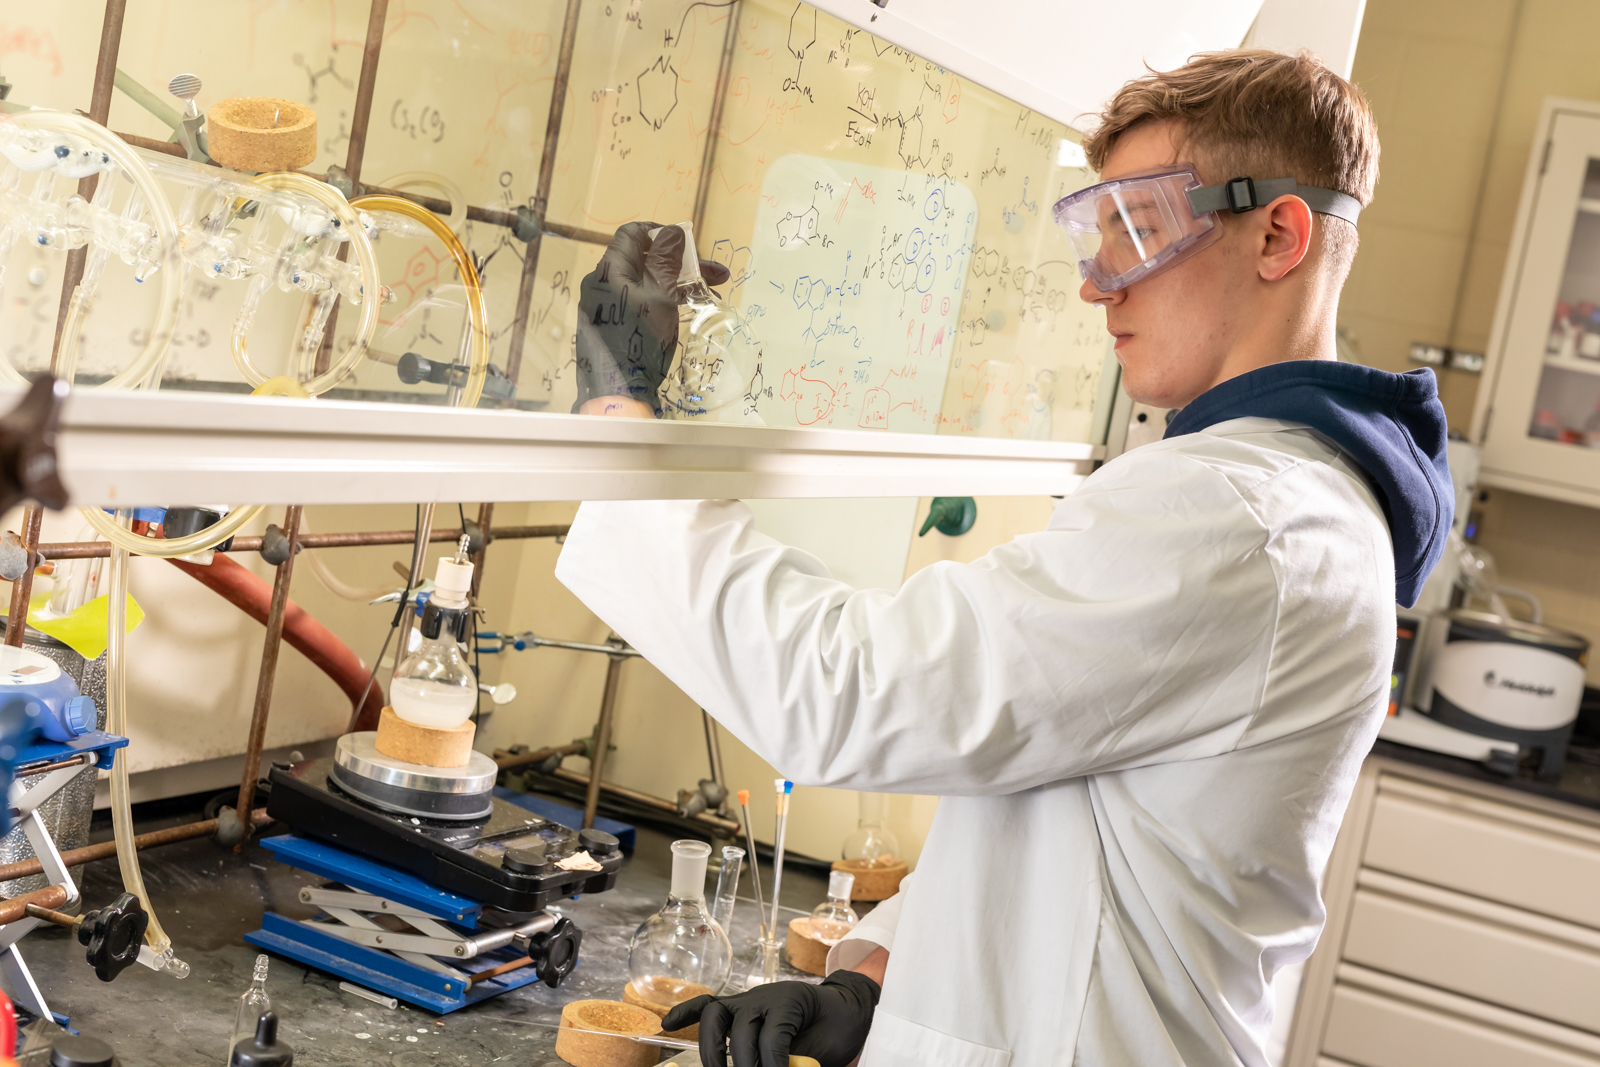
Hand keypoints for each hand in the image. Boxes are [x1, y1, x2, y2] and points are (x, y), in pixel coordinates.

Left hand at [573, 223, 731, 415]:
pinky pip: (640, 302)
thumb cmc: (639, 339)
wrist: (617, 392)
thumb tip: (672, 230)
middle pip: (645, 259)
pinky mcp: (614, 325)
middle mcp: (604, 283)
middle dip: (682, 263)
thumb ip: (666, 260)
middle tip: (717, 274)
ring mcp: (608, 306)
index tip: (688, 244)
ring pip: (646, 283)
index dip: (661, 232)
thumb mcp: (659, 295)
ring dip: (678, 283)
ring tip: (711, 294)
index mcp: (610, 269)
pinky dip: (663, 301)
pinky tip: (687, 310)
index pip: (632, 234)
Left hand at [660, 970, 880, 1066]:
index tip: (665, 1026)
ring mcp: (772, 997)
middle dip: (713, 1054)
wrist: (855, 1019)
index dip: (685, 1012)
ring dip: (746, 1060)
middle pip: (716, 1017)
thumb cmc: (818, 1040)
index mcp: (746, 1011)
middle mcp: (753, 1000)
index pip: (709, 1005)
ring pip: (742, 1028)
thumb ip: (766, 1062)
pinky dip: (772, 1058)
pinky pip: (772, 1034)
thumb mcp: (785, 1056)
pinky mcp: (792, 1000)